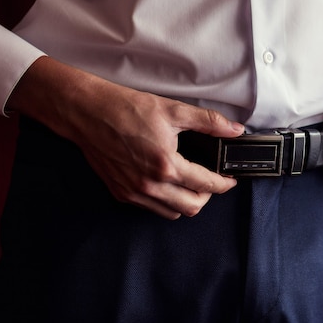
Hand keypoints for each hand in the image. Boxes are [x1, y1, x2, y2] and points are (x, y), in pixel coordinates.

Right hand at [7, 56, 244, 219]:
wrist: (88, 112)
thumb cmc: (126, 108)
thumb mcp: (173, 110)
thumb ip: (209, 122)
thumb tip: (234, 130)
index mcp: (166, 165)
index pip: (206, 185)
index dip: (224, 184)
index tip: (229, 180)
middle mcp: (149, 185)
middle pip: (191, 207)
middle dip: (207, 196)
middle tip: (209, 181)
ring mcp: (133, 192)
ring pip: (171, 213)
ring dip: (185, 202)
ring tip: (189, 184)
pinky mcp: (121, 193)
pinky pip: (150, 208)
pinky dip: (164, 202)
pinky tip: (166, 184)